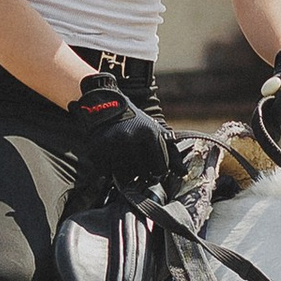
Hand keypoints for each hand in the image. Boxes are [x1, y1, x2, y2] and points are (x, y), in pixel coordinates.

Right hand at [68, 75, 169, 198]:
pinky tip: (110, 157)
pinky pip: (106, 173)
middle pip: (143, 175)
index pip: (160, 169)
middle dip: (142, 173)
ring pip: (124, 177)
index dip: (157, 172)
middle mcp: (131, 139)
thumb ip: (171, 151)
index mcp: (149, 133)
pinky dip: (108, 170)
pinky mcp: (97, 150)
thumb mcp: (154, 129)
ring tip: (124, 160)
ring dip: (125, 173)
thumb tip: (183, 173)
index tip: (153, 169)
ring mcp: (113, 145)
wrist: (103, 103)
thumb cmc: (133, 120)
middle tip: (137, 164)